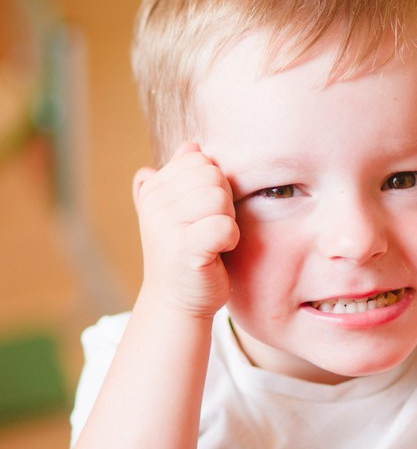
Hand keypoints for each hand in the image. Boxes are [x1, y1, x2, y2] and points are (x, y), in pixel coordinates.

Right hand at [133, 142, 238, 317]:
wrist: (177, 303)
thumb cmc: (186, 254)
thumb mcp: (180, 210)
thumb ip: (182, 177)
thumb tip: (190, 144)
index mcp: (153, 188)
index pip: (200, 159)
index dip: (214, 184)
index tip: (203, 212)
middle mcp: (154, 203)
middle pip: (213, 175)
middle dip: (224, 201)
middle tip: (211, 228)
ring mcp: (165, 226)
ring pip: (220, 198)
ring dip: (227, 220)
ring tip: (213, 240)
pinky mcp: (184, 249)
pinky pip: (224, 226)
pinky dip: (230, 239)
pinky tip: (217, 252)